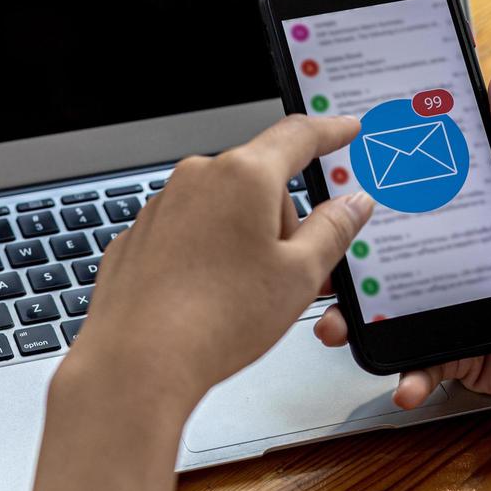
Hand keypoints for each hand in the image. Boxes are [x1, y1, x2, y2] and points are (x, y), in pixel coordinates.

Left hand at [61, 114, 374, 409]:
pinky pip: (187, 235)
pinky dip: (204, 259)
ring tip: (242, 298)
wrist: (138, 361)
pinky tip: (206, 300)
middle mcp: (198, 178)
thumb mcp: (299, 276)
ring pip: (222, 212)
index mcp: (244, 176)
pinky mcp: (139, 237)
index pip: (298, 136)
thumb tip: (352, 204)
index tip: (344, 130)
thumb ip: (334, 230)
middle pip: (260, 184)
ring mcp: (162, 206)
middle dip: (282, 223)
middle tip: (290, 273)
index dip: (329, 133)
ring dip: (242, 243)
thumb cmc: (215, 320)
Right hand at [315, 72, 490, 421]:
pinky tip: (401, 381)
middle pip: (395, 263)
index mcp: (485, 226)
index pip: (421, 206)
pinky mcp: (470, 360)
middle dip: (353, 268)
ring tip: (336, 328)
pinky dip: (409, 376)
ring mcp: (466, 316)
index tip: (342, 194)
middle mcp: (469, 268)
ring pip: (397, 317)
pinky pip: (427, 366)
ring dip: (363, 326)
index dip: (380, 202)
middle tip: (323, 266)